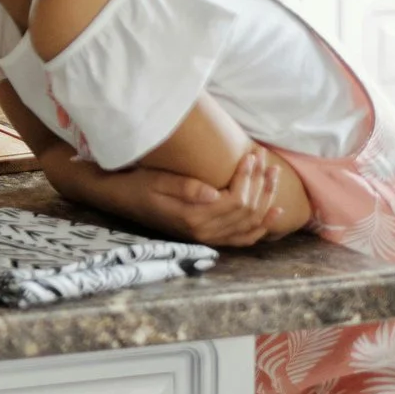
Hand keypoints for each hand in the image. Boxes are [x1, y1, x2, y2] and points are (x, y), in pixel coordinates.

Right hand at [89, 150, 291, 247]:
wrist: (120, 199)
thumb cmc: (137, 185)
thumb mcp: (157, 181)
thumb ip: (185, 188)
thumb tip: (215, 194)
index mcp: (192, 219)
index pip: (234, 201)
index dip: (247, 179)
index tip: (251, 155)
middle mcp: (204, 233)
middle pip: (246, 212)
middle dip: (260, 185)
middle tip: (265, 160)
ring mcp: (207, 237)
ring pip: (250, 224)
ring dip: (266, 201)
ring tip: (273, 176)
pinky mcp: (208, 236)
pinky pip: (243, 238)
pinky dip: (262, 227)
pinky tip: (274, 213)